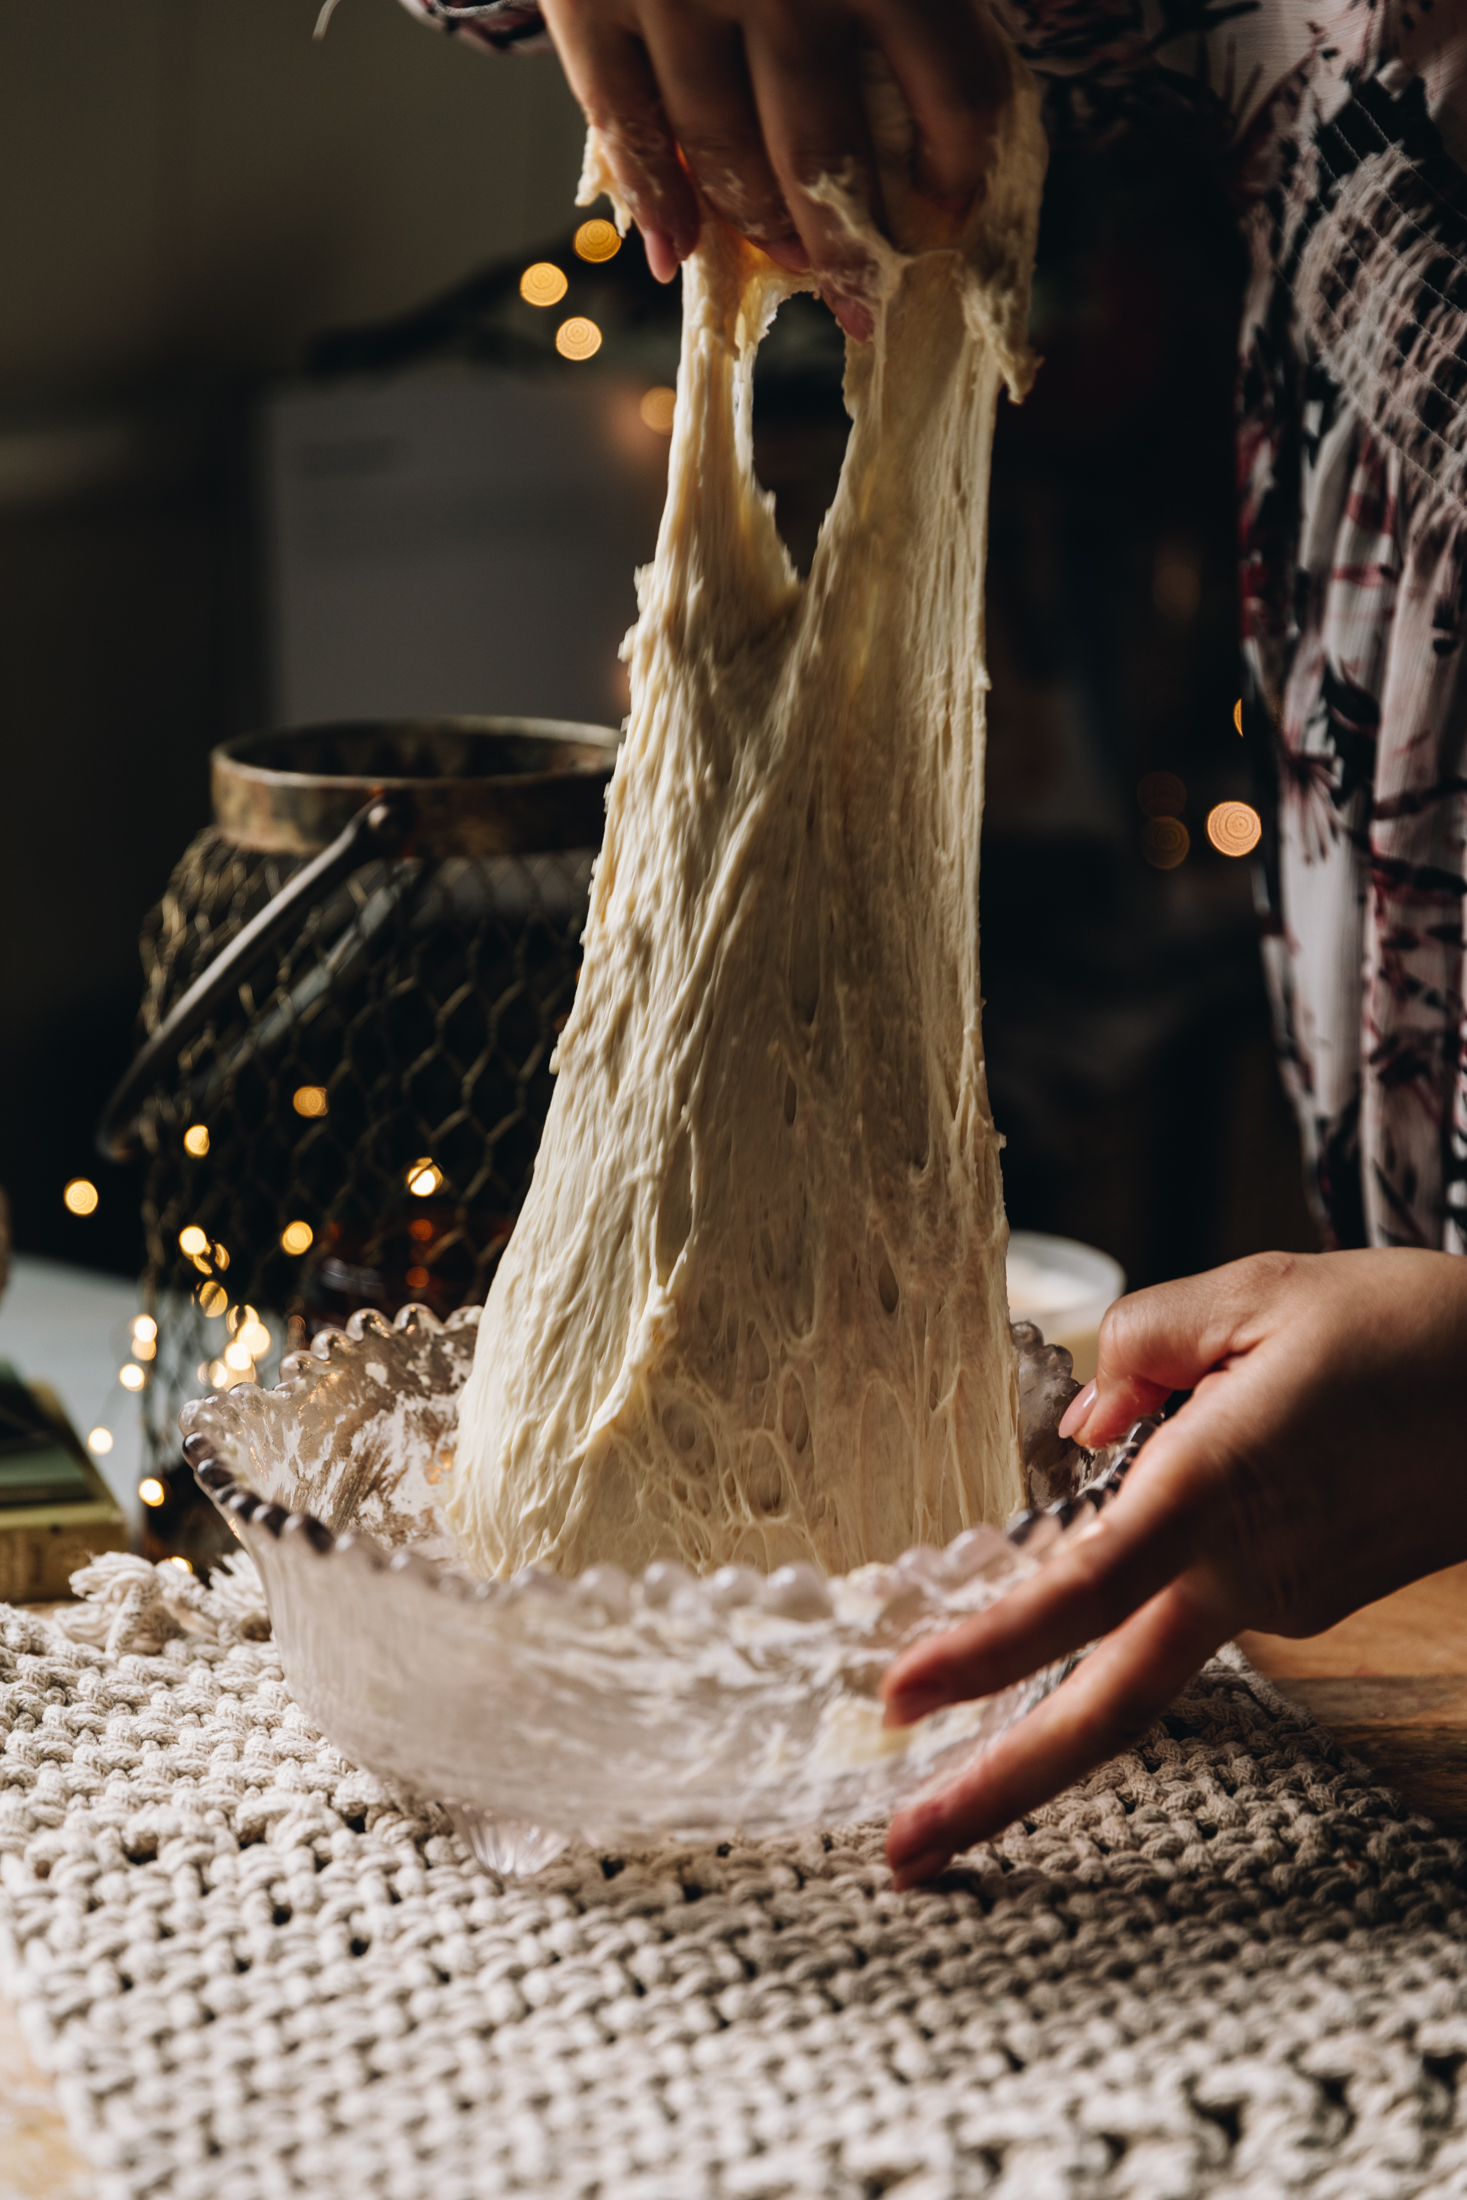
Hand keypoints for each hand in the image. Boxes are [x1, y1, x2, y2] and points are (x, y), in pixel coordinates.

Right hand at [539, 0, 1009, 334]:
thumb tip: (998, 43)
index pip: (951, 87)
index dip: (958, 171)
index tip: (951, 216)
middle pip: (831, 152)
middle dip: (853, 248)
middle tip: (868, 304)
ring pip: (726, 155)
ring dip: (762, 233)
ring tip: (795, 275)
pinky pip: (621, 120)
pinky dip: (650, 197)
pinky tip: (673, 255)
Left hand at [881, 1248, 1466, 1886]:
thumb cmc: (1412, 1331)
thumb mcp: (1258, 1293)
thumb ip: (1141, 1347)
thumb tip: (1082, 1431)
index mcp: (1222, 1492)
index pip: (1080, 1594)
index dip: (985, 1653)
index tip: (900, 1695)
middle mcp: (1247, 1574)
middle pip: (1106, 1704)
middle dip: (1000, 1787)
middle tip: (900, 1852)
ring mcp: (1281, 1603)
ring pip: (1145, 1618)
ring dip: (1092, 1589)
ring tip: (1191, 1422)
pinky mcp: (1304, 1601)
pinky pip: (1197, 1574)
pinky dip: (1163, 1535)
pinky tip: (1228, 1424)